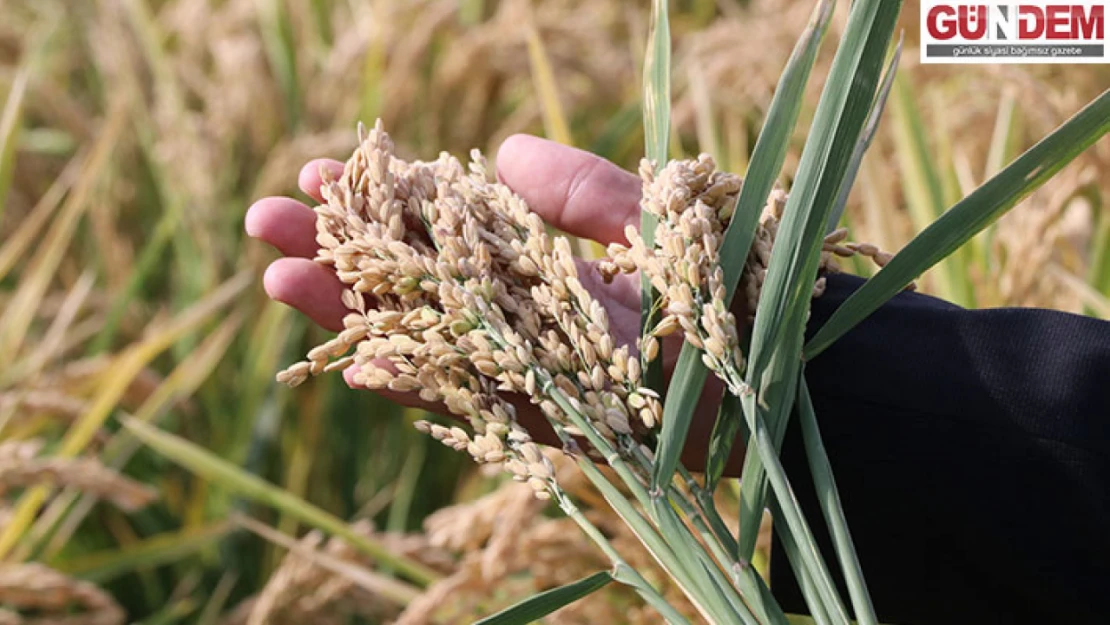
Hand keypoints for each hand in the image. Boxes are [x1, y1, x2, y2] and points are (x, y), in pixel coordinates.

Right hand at [245, 136, 740, 474]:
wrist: (802, 375)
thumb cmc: (739, 285)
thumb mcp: (658, 219)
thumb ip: (583, 192)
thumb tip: (498, 155)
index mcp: (547, 264)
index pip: (448, 230)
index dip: (385, 204)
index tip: (326, 170)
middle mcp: (530, 317)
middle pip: (421, 285)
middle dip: (345, 253)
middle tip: (265, 216)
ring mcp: (539, 370)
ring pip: (433, 341)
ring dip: (356, 315)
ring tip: (276, 276)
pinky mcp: (560, 422)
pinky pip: (479, 404)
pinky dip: (423, 386)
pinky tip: (357, 361)